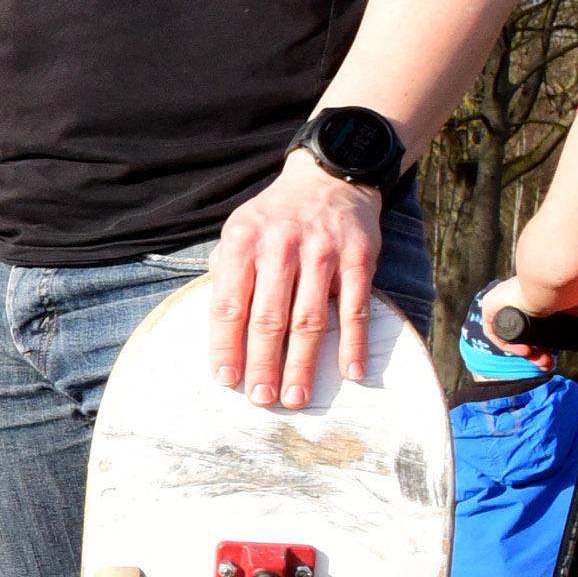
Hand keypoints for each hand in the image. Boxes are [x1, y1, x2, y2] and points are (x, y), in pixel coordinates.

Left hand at [206, 156, 382, 405]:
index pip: (229, 304)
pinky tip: (350, 372)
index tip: (226, 380)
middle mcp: (281, 247)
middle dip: (262, 364)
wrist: (328, 177)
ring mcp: (322, 253)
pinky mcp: (358, 258)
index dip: (226, 346)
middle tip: (261, 399)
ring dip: (302, 363)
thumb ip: (227, 274)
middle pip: (268, 318)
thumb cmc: (275, 217)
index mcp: (243, 242)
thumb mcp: (239, 231)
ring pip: (309, 319)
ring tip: (295, 397)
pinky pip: (354, 308)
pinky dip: (353, 343)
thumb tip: (219, 330)